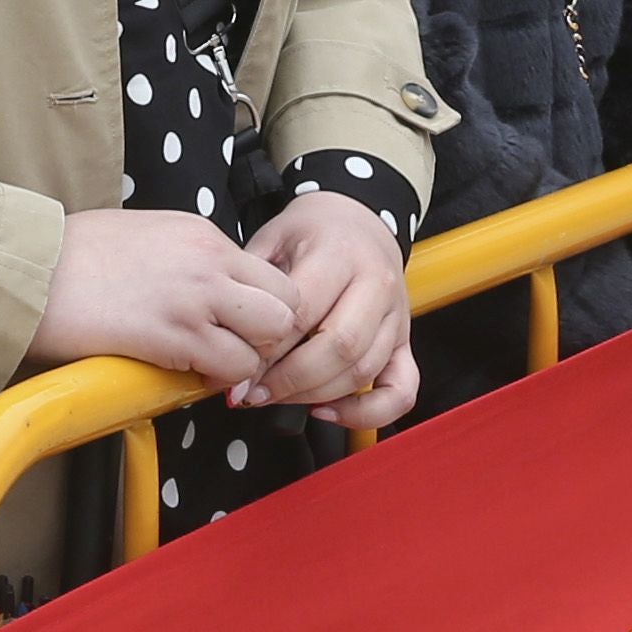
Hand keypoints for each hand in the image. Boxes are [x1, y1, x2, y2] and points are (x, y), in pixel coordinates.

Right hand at [27, 203, 304, 385]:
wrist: (34, 270)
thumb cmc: (74, 254)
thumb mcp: (148, 234)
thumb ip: (188, 258)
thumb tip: (208, 287)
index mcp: (203, 233)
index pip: (273, 275)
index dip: (266, 309)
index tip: (243, 328)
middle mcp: (210, 260)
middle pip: (287, 304)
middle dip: (270, 335)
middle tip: (238, 350)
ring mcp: (196, 297)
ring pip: (269, 338)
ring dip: (247, 359)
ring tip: (213, 364)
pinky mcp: (175, 335)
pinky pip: (231, 367)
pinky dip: (220, 379)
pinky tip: (190, 374)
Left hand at [231, 190, 414, 429]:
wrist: (359, 218)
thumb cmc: (311, 232)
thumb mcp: (272, 238)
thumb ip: (252, 285)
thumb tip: (226, 342)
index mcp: (340, 253)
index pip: (304, 312)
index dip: (268, 349)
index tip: (237, 370)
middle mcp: (375, 284)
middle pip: (339, 346)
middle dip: (290, 379)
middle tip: (253, 392)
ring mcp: (395, 316)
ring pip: (363, 371)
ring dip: (315, 395)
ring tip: (276, 398)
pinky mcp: (405, 341)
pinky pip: (400, 390)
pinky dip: (366, 412)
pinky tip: (328, 412)